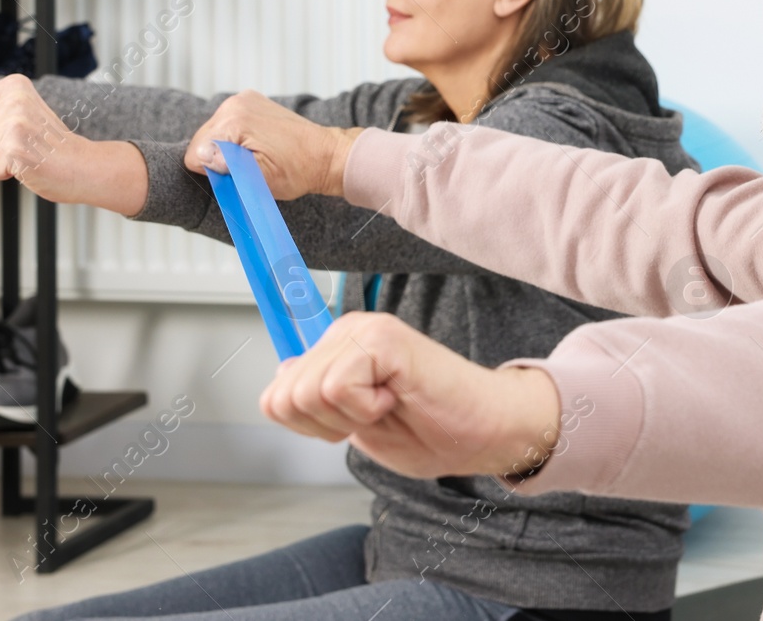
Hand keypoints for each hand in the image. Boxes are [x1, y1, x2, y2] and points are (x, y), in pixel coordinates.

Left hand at [0, 74, 98, 202]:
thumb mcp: (11, 125)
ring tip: (26, 154)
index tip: (15, 129)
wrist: (83, 166)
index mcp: (14, 85)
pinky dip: (5, 174)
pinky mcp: (14, 148)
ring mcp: (14, 122)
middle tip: (23, 144)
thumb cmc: (49, 146)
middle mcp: (14, 99)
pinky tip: (27, 165)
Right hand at [185, 90, 360, 198]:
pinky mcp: (251, 101)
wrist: (326, 155)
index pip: (195, 153)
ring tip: (254, 155)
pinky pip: (228, 123)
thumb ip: (227, 166)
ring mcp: (244, 99)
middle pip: (203, 140)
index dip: (212, 171)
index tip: (236, 174)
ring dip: (227, 147)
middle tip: (247, 166)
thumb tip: (202, 156)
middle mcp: (236, 104)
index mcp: (235, 121)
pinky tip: (256, 144)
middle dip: (219, 158)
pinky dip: (236, 137)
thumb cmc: (298, 170)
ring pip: (214, 132)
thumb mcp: (261, 178)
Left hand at [260, 312, 564, 480]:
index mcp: (336, 349)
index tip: (350, 426)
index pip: (275, 396)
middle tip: (373, 417)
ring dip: (348, 417)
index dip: (308, 428)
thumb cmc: (432, 429)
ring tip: (386, 406)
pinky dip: (365, 410)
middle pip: (284, 398)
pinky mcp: (383, 339)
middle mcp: (345, 331)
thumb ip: (318, 402)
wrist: (487, 431)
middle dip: (324, 426)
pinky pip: (337, 388)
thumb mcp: (357, 426)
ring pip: (307, 393)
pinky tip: (395, 399)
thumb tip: (280, 377)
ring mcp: (363, 331)